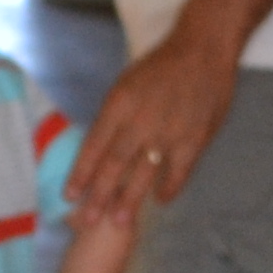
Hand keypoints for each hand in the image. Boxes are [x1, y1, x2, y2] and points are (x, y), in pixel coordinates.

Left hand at [74, 28, 235, 217]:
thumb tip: (100, 147)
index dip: (81, 173)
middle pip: (114, 164)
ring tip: (119, 223)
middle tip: (88, 220)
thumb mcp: (128, 83)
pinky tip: (160, 201)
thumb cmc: (162, 66)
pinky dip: (169, 188)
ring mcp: (168, 132)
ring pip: (143, 173)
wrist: (203, 49)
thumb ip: (116, 116)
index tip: (69, 196)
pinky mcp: (195, 138)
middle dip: (99, 195)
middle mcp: (140, 120)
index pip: (94, 145)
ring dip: (129, 200)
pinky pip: (178, 171)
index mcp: (120, 103)